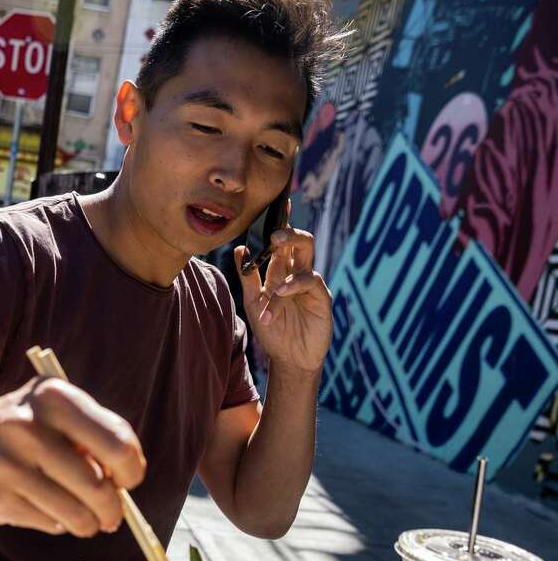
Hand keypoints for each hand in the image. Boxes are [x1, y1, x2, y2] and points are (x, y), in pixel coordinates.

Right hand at [0, 378, 145, 536]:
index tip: (126, 480)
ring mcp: (7, 464)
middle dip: (112, 510)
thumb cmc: (29, 423)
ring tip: (85, 519)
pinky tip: (47, 507)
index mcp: (53, 398)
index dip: (132, 471)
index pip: (117, 445)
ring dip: (88, 523)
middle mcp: (26, 427)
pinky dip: (57, 523)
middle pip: (97, 487)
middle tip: (111, 515)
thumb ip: (97, 436)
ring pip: (74, 514)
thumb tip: (124, 484)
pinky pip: (48, 524)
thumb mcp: (60, 410)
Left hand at [234, 216, 332, 374]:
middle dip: (288, 231)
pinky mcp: (321, 297)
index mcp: (280, 271)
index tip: (278, 201)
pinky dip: (292, 285)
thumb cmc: (273, 329)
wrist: (289, 358)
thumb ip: (247, 276)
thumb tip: (239, 249)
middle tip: (274, 231)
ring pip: (308, 254)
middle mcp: (297, 273)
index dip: (281, 222)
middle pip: (299, 241)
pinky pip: (310, 281)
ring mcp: (310, 283)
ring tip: (274, 247)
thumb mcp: (253, 301)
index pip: (281, 243)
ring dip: (291, 248)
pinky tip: (279, 293)